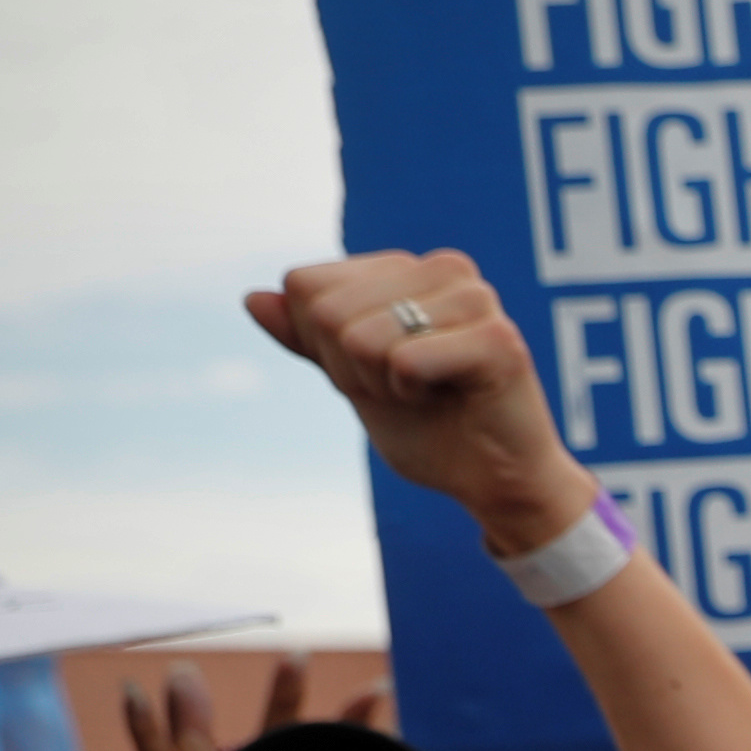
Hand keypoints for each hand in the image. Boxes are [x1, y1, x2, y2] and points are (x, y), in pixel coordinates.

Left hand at [245, 253, 595, 550]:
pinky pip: (404, 361)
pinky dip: (411, 394)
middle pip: (324, 311)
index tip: (375, 372)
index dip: (322, 346)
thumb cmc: (430, 428)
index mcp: (405, 268)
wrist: (493, 482)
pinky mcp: (498, 339)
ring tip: (428, 394)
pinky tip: (451, 400)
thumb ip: (306, 338)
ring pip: (359, 337)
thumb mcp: (352, 379)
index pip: (304, 285)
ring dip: (381, 385)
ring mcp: (475, 299)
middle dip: (349, 369)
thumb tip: (252, 298)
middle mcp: (443, 269)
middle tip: (403, 389)